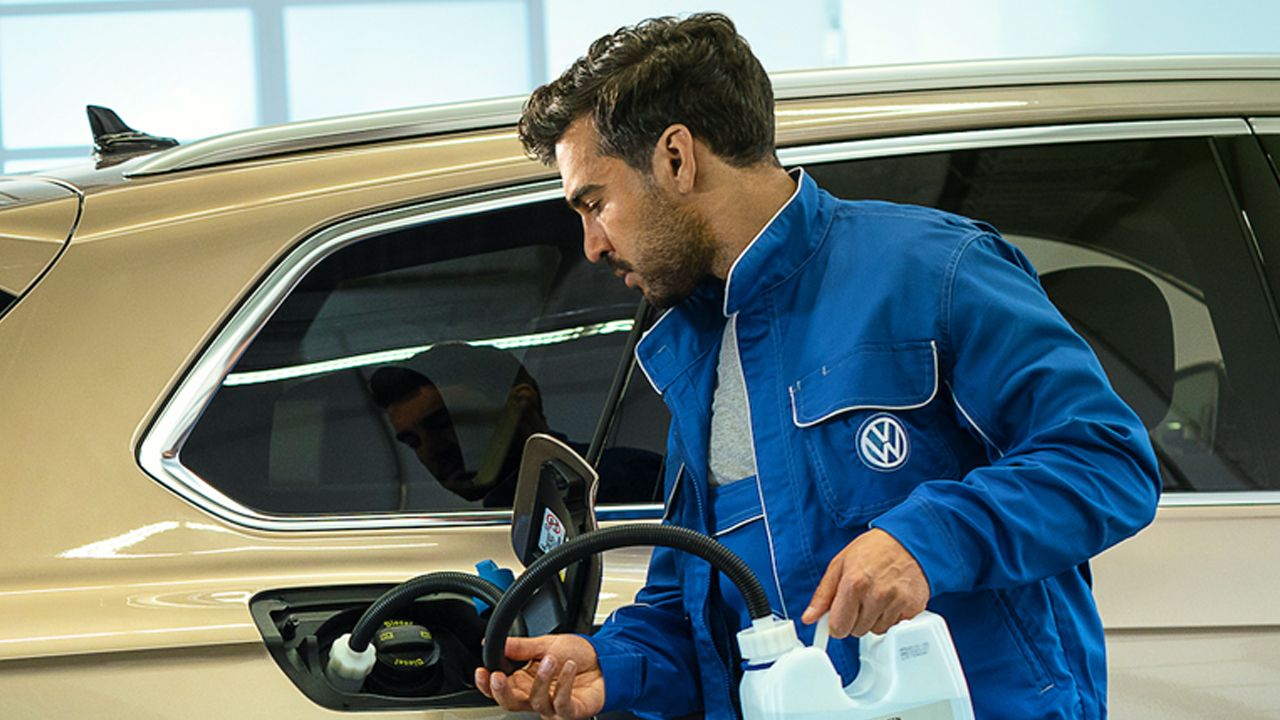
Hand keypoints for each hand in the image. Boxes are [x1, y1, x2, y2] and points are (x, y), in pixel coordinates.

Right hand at [475, 634, 603, 719]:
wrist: (607, 661)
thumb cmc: (577, 654)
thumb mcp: (547, 643)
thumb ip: (521, 647)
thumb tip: (494, 642)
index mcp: (526, 681)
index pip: (501, 687)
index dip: (487, 684)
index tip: (482, 671)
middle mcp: (537, 696)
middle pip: (510, 702)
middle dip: (501, 691)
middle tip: (498, 675)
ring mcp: (553, 706)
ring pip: (536, 701)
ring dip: (541, 679)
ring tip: (550, 658)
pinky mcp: (571, 712)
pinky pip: (561, 703)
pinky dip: (564, 684)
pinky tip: (569, 667)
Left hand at [801, 528, 929, 637]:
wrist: (909, 541)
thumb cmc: (874, 549)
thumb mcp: (840, 564)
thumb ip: (823, 594)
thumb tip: (809, 617)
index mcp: (854, 583)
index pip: (838, 627)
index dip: (836, 623)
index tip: (839, 618)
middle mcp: (876, 594)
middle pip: (856, 631)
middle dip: (855, 619)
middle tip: (861, 598)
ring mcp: (897, 602)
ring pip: (876, 631)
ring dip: (874, 619)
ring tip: (878, 596)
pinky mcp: (913, 608)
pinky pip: (895, 627)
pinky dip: (891, 617)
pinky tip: (891, 599)